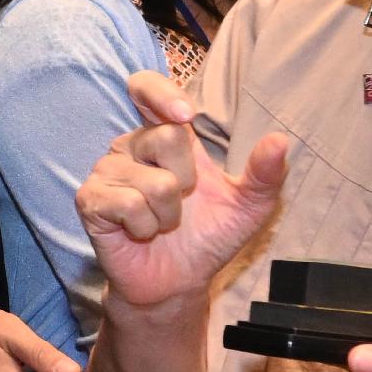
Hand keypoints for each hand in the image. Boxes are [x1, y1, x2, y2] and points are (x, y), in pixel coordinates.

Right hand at [74, 71, 288, 315]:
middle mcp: (132, 145)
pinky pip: (128, 204)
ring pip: (154, 181)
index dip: (160, 92)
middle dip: (188, 180)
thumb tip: (280, 140)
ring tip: (160, 223)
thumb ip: (265, 174)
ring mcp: (108, 170)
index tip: (186, 114)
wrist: (177, 282)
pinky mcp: (91, 199)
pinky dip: (145, 226)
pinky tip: (140, 232)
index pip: (147, 88)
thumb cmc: (208, 237)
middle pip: (168, 137)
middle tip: (181, 203)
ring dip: (168, 214)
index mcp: (165, 135)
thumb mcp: (248, 206)